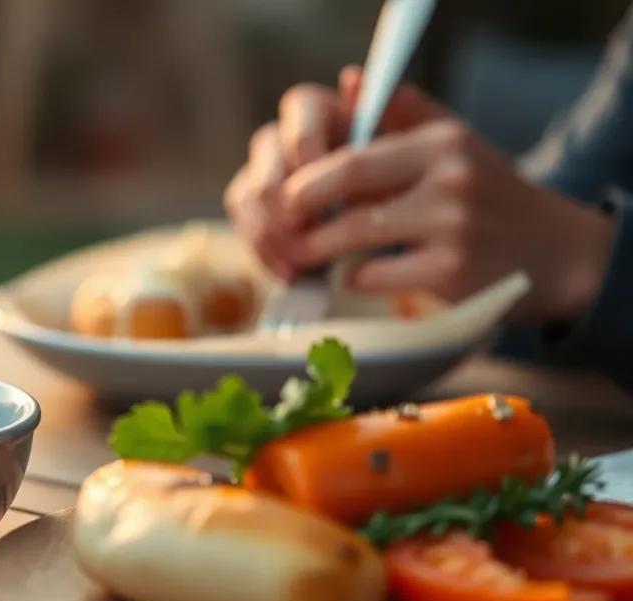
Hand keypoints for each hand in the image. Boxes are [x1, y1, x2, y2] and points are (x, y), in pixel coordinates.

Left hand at [226, 66, 614, 321]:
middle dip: (304, 215)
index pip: (353, 157)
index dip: (308, 181)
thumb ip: (403, 113)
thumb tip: (349, 81)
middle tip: (285, 230)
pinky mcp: (453, 273)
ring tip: (305, 255)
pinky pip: (376, 276)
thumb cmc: (490, 195)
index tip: (287, 197)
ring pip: (356, 237)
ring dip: (321, 249)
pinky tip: (351, 277)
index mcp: (441, 143)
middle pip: (349, 193)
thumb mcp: (455, 143)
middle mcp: (449, 179)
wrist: (555, 252)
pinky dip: (354, 278)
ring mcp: (453, 227)